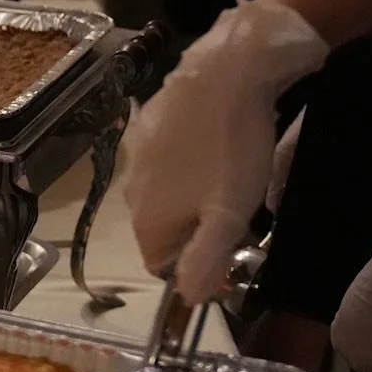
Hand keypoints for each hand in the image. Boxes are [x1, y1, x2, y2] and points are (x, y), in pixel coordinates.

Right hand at [127, 0, 329, 300]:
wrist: (228, 72)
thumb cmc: (231, 150)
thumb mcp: (228, 216)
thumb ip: (206, 262)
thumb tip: (189, 299)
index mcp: (146, 219)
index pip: (162, 266)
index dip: (198, 266)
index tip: (232, 250)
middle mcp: (131, 190)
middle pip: (164, 229)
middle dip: (198, 229)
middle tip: (240, 215)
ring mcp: (138, 153)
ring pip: (167, 193)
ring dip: (195, 196)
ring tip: (234, 179)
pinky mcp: (149, 123)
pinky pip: (169, 160)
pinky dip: (191, 163)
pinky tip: (219, 146)